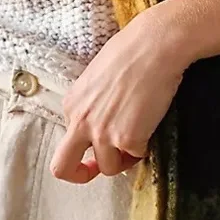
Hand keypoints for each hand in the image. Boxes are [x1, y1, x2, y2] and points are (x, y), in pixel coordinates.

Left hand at [48, 6, 187, 183]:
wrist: (155, 45)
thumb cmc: (132, 50)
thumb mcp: (98, 77)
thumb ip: (93, 102)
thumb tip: (105, 116)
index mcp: (72, 104)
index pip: (68, 138)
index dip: (87, 143)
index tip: (98, 146)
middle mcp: (81, 121)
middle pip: (63, 167)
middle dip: (80, 174)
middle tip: (98, 169)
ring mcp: (103, 133)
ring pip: (108, 168)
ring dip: (124, 158)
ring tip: (140, 134)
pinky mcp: (127, 139)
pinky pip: (136, 157)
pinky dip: (146, 147)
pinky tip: (151, 124)